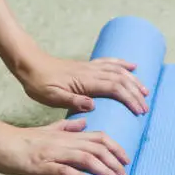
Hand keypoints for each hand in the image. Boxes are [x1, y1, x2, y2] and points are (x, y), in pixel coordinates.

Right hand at [0, 118, 130, 174]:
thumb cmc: (21, 140)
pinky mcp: (40, 165)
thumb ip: (67, 127)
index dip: (116, 148)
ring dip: (105, 172)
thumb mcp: (48, 130)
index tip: (126, 161)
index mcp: (67, 135)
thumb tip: (85, 122)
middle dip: (115, 164)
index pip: (99, 137)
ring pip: (86, 159)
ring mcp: (53, 153)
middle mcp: (64, 142)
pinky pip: (64, 171)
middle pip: (98, 149)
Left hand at [16, 51, 149, 114]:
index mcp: (85, 81)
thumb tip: (93, 105)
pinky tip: (133, 66)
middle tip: (145, 108)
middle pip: (122, 80)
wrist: (28, 64)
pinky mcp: (88, 66)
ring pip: (119, 71)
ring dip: (134, 80)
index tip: (139, 112)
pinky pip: (110, 62)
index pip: (115, 89)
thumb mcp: (52, 97)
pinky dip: (124, 64)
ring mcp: (91, 67)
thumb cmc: (39, 83)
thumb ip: (73, 101)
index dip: (130, 99)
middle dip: (136, 94)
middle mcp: (92, 72)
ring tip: (145, 91)